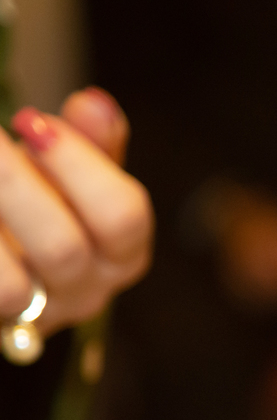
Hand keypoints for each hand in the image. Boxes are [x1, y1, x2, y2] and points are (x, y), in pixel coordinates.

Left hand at [0, 88, 152, 334]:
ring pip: (11, 288)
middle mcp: (87, 292)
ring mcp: (37, 316)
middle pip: (64, 249)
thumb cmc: (46, 207)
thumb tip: (95, 104)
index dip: (78, 165)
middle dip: (16, 186)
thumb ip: (91, 142)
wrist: (11, 262)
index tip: (34, 121)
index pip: (123, 217)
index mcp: (123, 253)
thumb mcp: (75, 173)